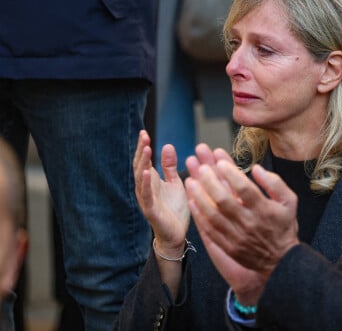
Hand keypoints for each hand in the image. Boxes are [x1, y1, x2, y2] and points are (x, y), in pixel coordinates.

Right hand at [133, 130, 189, 256]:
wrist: (177, 235)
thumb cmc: (174, 209)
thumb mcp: (175, 183)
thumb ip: (169, 166)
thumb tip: (167, 145)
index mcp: (151, 181)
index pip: (144, 160)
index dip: (143, 146)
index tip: (144, 132)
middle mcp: (145, 188)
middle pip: (140, 166)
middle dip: (142, 151)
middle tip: (144, 135)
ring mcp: (147, 199)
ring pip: (141, 179)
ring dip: (143, 163)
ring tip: (146, 149)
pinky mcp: (151, 211)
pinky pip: (146, 196)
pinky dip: (146, 184)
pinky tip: (147, 173)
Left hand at [186, 144, 269, 303]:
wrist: (282, 260)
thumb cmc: (284, 226)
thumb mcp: (289, 201)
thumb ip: (275, 183)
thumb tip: (256, 168)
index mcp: (264, 209)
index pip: (244, 188)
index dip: (230, 173)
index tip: (220, 161)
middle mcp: (249, 223)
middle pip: (224, 200)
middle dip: (210, 182)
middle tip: (200, 168)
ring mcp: (237, 236)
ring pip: (213, 215)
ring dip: (200, 197)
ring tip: (190, 182)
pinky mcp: (228, 246)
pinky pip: (210, 230)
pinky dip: (200, 216)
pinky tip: (192, 202)